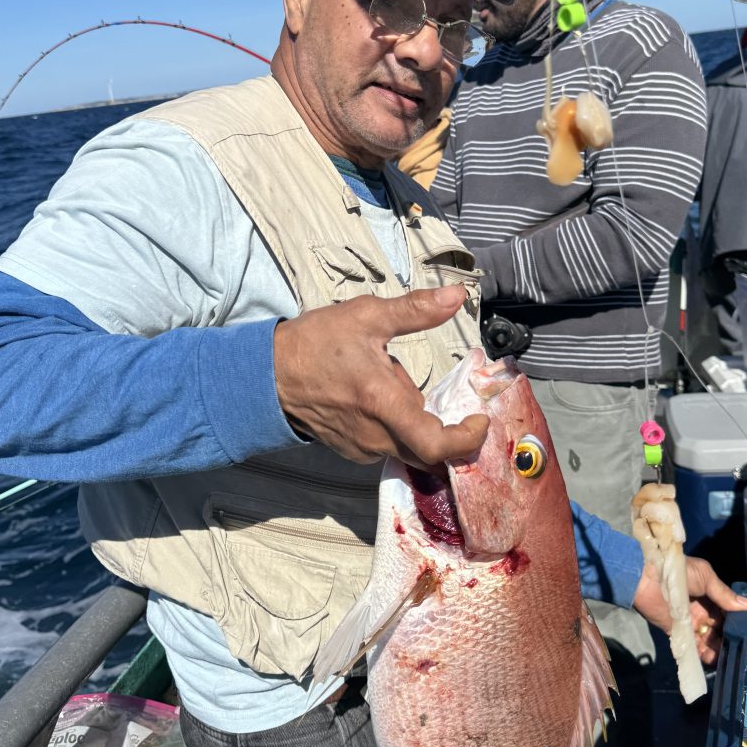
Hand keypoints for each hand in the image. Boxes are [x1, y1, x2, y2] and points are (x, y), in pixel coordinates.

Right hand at [273, 285, 488, 467]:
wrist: (266, 374)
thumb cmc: (315, 344)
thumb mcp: (367, 316)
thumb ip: (416, 309)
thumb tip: (455, 295)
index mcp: (383, 404)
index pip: (437, 445)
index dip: (466, 439)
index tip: (479, 420)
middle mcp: (375, 436)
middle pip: (429, 450)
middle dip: (445, 426)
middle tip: (439, 392)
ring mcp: (362, 448)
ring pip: (408, 446)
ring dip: (416, 421)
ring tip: (391, 381)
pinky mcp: (352, 451)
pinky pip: (388, 445)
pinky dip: (397, 426)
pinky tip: (378, 396)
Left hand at [632, 557, 746, 664]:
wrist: (648, 579)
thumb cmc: (679, 572)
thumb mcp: (706, 576)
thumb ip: (724, 594)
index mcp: (709, 596)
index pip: (727, 613)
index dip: (737, 622)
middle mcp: (702, 611)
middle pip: (719, 629)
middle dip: (730, 639)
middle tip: (743, 650)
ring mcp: (690, 624)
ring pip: (708, 640)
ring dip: (719, 649)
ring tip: (732, 659)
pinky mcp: (678, 633)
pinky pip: (693, 647)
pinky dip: (703, 655)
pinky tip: (716, 662)